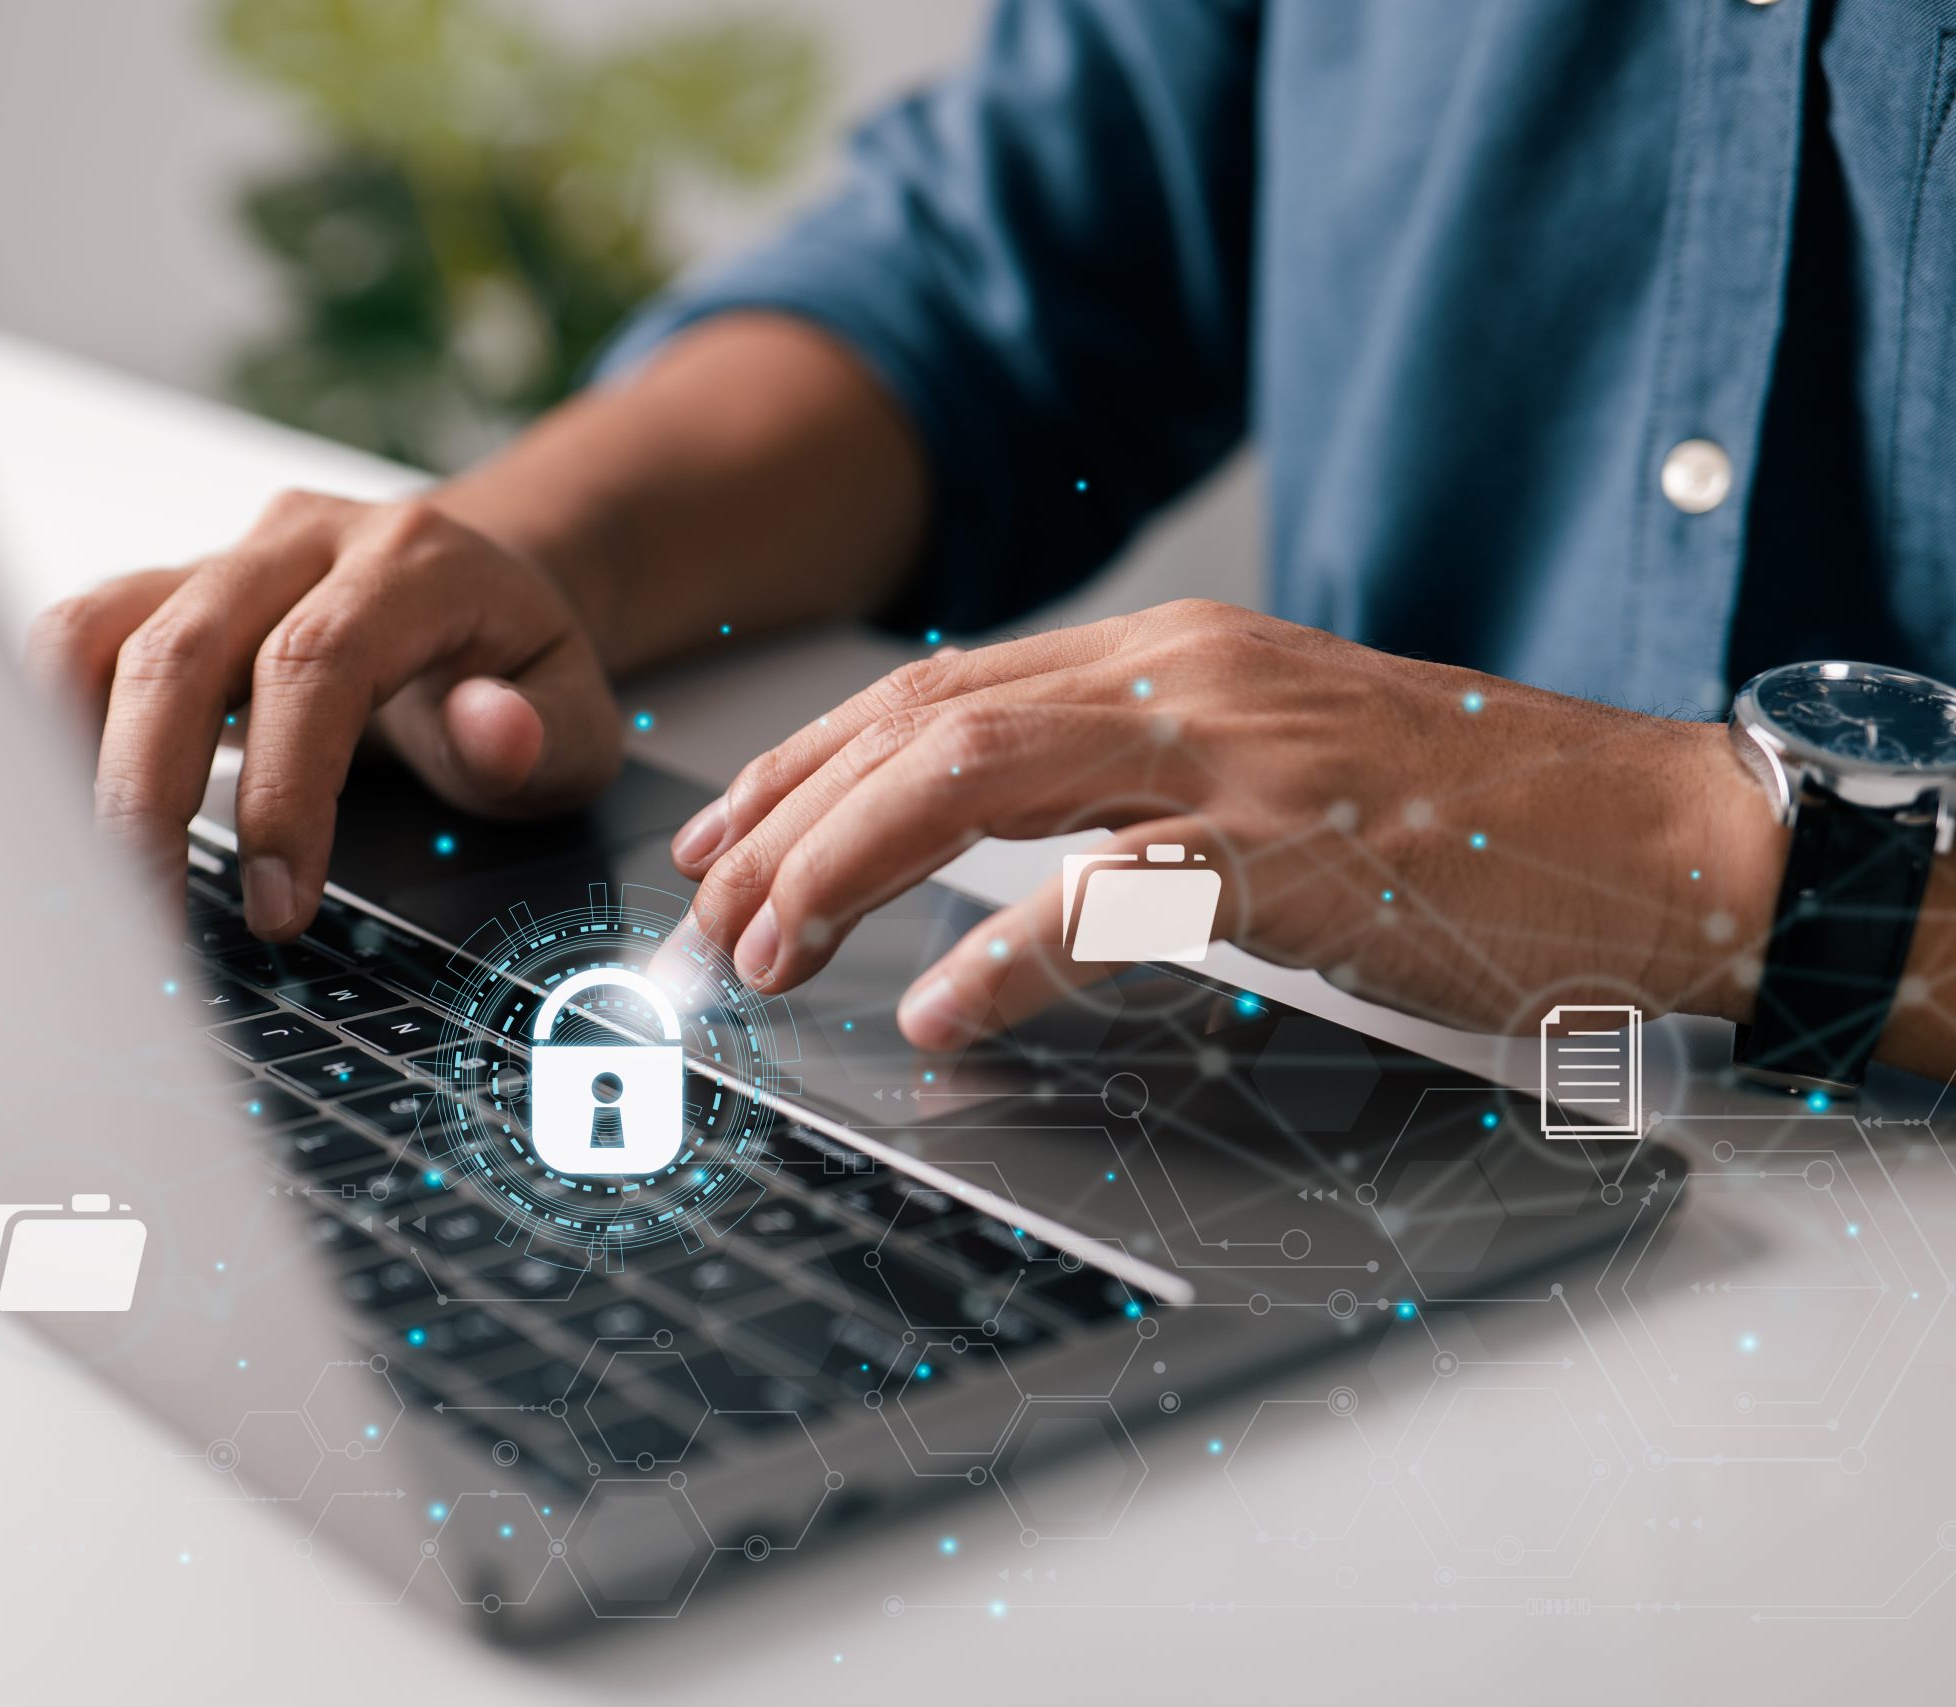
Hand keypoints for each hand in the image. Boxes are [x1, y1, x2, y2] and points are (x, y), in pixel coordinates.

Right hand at [27, 490, 619, 936]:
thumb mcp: (578, 716)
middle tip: (154, 919)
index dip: (285, 790)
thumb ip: (540, 734)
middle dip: (151, 797)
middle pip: (181, 647)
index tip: (283, 905)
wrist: (481, 586)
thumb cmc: (518, 669)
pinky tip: (67, 818)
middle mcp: (300, 543)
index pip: (315, 662)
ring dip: (71, 759)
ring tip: (85, 874)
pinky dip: (51, 729)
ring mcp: (222, 561)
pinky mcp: (167, 595)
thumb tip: (489, 731)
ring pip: (98, 632)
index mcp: (409, 563)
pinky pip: (78, 643)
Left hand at [668, 600, 1783, 1047]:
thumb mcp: (1264, 759)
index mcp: (1171, 655)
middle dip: (792, 817)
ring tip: (773, 950)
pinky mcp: (1300, 853)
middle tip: (711, 910)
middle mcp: (1186, 679)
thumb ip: (1127, 776)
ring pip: (980, 775)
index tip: (727, 833)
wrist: (1653, 838)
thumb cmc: (1462, 817)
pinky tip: (941, 1007)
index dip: (809, 760)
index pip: (940, 684)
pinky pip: (1114, 896)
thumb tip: (978, 843)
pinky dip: (1007, 951)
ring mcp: (1241, 757)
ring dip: (850, 865)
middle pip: (927, 721)